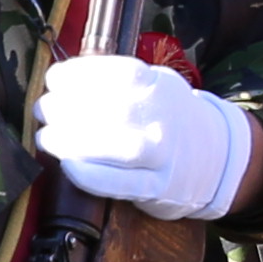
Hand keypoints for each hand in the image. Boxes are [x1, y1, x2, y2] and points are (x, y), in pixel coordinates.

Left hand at [35, 54, 257, 218]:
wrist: (217, 157)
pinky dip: (91, 176)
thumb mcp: (156, 86)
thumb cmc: (171, 118)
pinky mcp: (157, 187)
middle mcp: (164, 118)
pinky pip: (121, 184)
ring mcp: (162, 154)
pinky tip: (69, 167)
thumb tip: (61, 82)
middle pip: (110, 109)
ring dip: (69, 140)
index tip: (55, 79)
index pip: (118, 74)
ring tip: (48, 137)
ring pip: (113, 146)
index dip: (78, 74)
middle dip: (65, 108)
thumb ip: (117, 82)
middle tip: (45, 110)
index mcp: (161, 86)